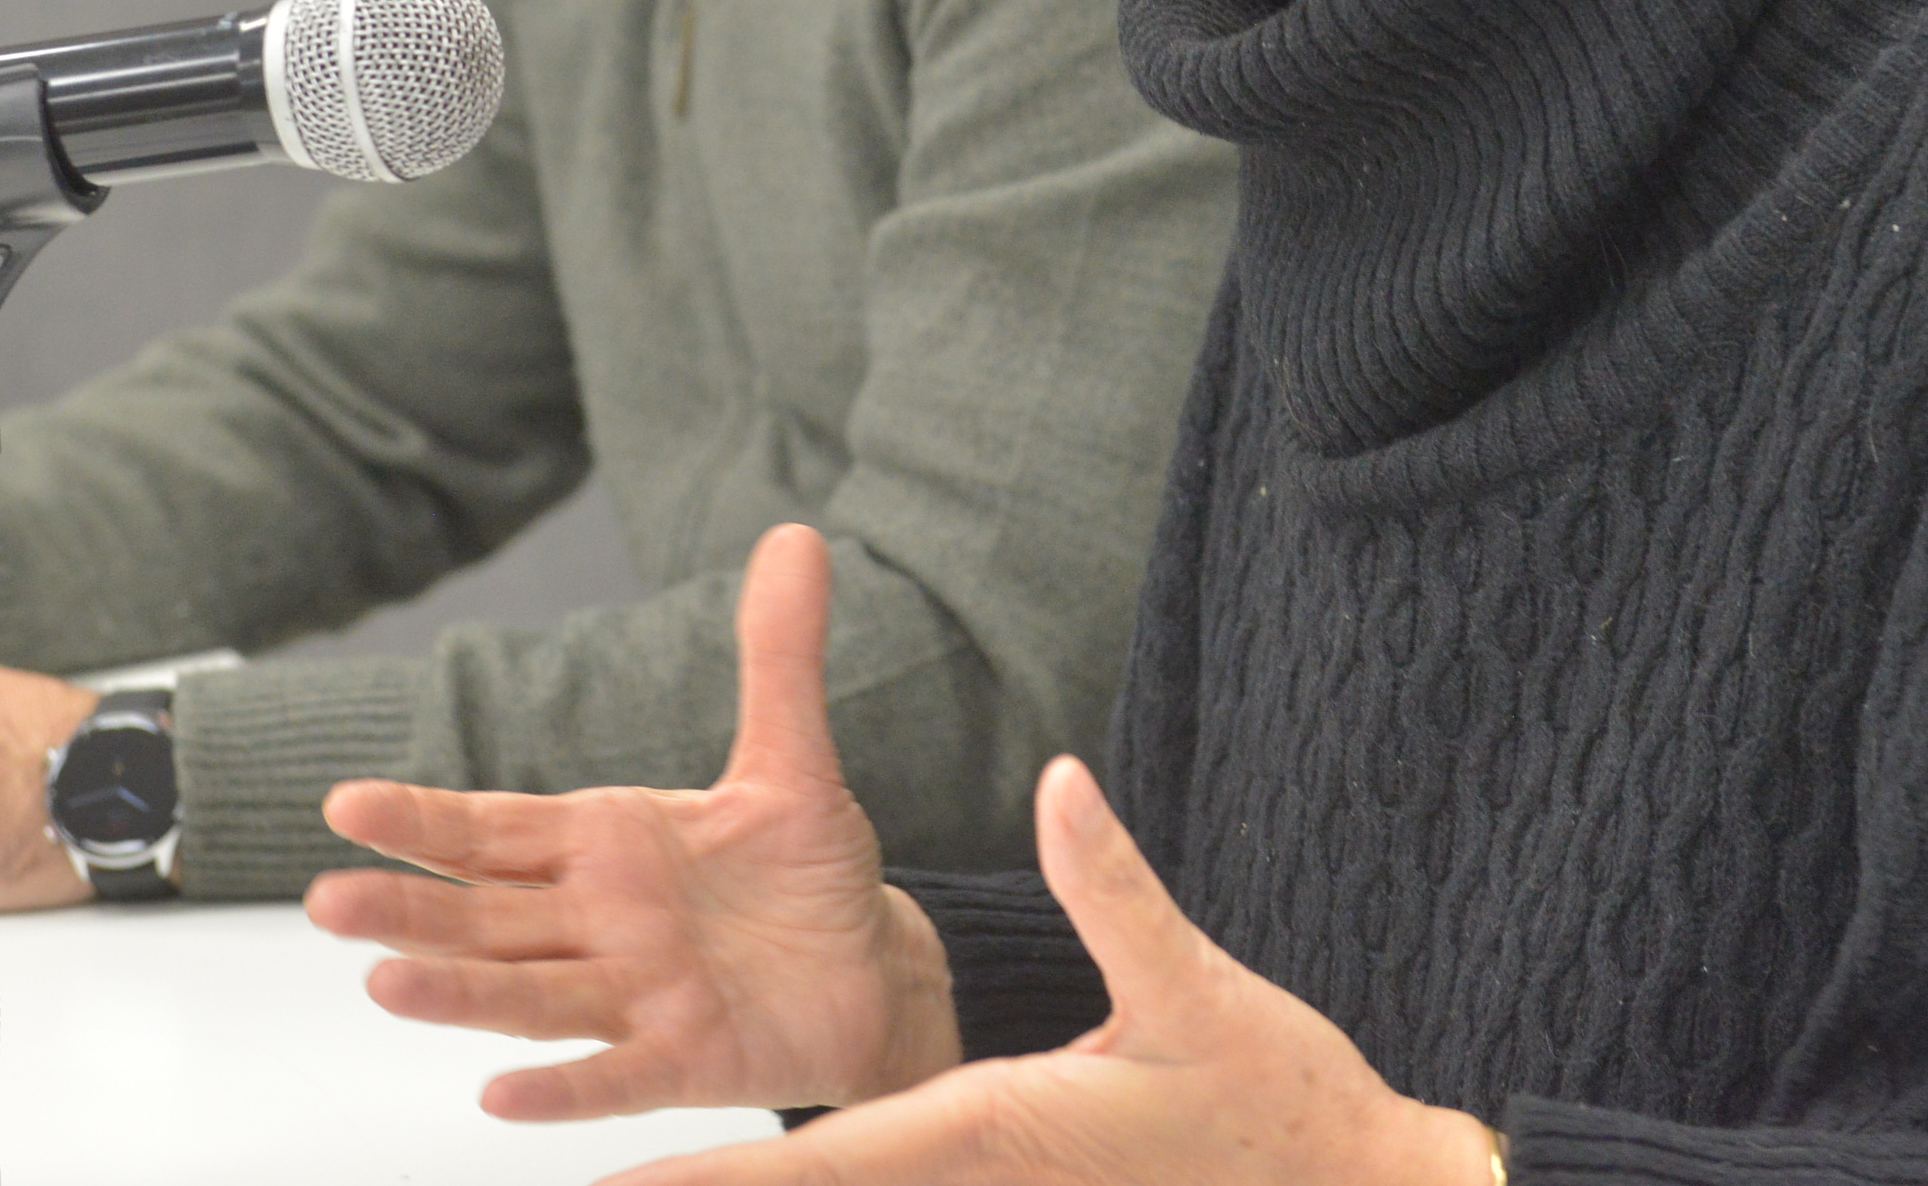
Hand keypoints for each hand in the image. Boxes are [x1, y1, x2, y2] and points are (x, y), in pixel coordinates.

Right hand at [305, 524, 959, 1118]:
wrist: (870, 971)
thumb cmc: (806, 874)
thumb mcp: (790, 757)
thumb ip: (777, 656)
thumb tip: (797, 536)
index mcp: (603, 843)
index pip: (494, 829)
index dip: (422, 818)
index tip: (345, 803)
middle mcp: (597, 921)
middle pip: (484, 916)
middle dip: (409, 909)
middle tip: (326, 902)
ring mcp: (632, 994)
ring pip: (526, 994)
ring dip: (456, 993)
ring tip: (385, 984)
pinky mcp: (681, 1058)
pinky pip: (612, 1076)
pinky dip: (561, 1090)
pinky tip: (503, 1096)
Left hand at [589, 756, 1494, 1185]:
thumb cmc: (1275, 1099)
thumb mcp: (1192, 983)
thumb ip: (1114, 884)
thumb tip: (1060, 781)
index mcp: (993, 1124)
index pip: (824, 1160)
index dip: (718, 1174)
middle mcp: (975, 1167)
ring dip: (760, 1181)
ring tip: (652, 1180)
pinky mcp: (1024, 1177)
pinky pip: (905, 1182)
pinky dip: (832, 1176)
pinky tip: (802, 1166)